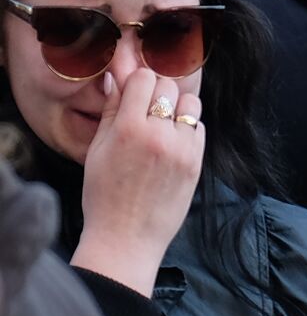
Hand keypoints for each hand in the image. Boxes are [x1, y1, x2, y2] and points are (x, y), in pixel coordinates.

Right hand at [71, 69, 203, 296]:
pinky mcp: (197, 162)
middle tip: (146, 110)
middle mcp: (159, 135)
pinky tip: (172, 144)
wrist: (127, 237)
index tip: (134, 92)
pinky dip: (188, 129)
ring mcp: (182, 149)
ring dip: (177, 108)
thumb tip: (118, 78)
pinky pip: (199, 128)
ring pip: (190, 103)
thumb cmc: (103, 195)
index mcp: (128, 129)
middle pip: (169, 86)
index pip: (144, 78)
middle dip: (157, 93)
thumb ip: (111, 111)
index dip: (138, 82)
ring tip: (163, 125)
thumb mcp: (97, 150)